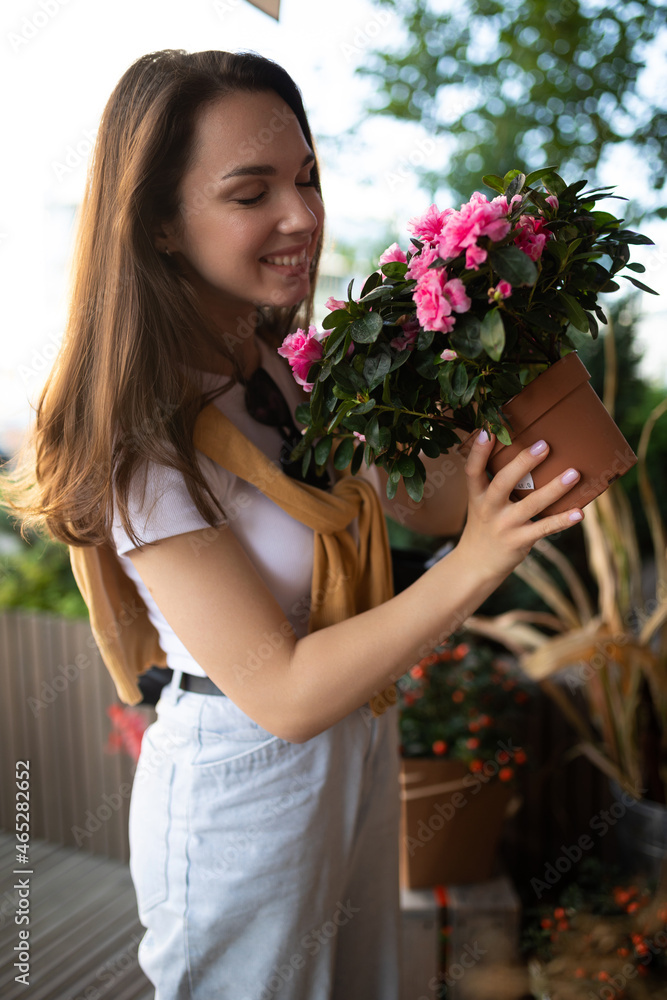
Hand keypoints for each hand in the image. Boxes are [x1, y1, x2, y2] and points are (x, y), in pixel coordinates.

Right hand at [457, 429, 583, 579]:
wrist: (477, 563)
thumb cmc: (485, 524)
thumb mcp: (481, 502)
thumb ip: (496, 480)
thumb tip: (526, 451)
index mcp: (477, 495)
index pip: (473, 470)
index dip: (479, 451)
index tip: (488, 431)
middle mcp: (489, 508)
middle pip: (503, 483)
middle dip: (523, 463)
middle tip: (544, 445)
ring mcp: (505, 525)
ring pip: (531, 505)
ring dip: (554, 488)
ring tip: (574, 473)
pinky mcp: (520, 540)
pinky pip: (544, 528)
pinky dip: (563, 521)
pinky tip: (580, 513)